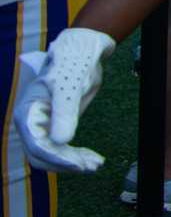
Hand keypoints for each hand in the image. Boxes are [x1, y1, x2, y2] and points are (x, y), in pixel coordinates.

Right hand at [10, 27, 113, 172]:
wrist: (82, 51)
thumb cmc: (72, 63)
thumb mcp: (70, 86)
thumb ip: (64, 112)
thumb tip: (60, 142)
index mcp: (28, 113)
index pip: (38, 145)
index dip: (57, 158)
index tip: (78, 164)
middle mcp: (31, 123)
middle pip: (43, 154)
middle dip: (66, 163)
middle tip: (91, 166)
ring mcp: (43, 125)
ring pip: (53, 153)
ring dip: (73, 162)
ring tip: (96, 164)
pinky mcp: (56, 125)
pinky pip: (62, 147)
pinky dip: (75, 155)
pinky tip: (92, 159)